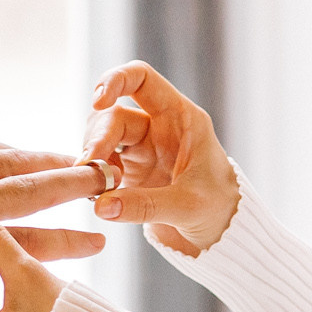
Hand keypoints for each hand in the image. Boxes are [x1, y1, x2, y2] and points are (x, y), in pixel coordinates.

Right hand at [0, 137, 105, 311]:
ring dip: (74, 187)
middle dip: (59, 159)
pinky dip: (60, 240)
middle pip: (17, 159)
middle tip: (97, 160)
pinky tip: (89, 243)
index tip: (43, 158)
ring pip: (31, 191)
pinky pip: (23, 242)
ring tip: (108, 188)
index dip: (19, 153)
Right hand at [82, 62, 240, 255]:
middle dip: (98, 136)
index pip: (142, 78)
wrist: (222, 232)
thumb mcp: (189, 207)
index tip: (97, 101)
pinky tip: (98, 195)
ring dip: (93, 156)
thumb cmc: (218, 209)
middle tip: (90, 165)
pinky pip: (102, 163)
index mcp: (180, 117)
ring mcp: (142, 147)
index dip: (115, 80)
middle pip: (114, 113)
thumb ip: (146, 205)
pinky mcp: (130, 170)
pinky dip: (94, 176)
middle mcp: (158, 126)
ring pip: (103, 137)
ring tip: (94, 185)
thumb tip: (102, 206)